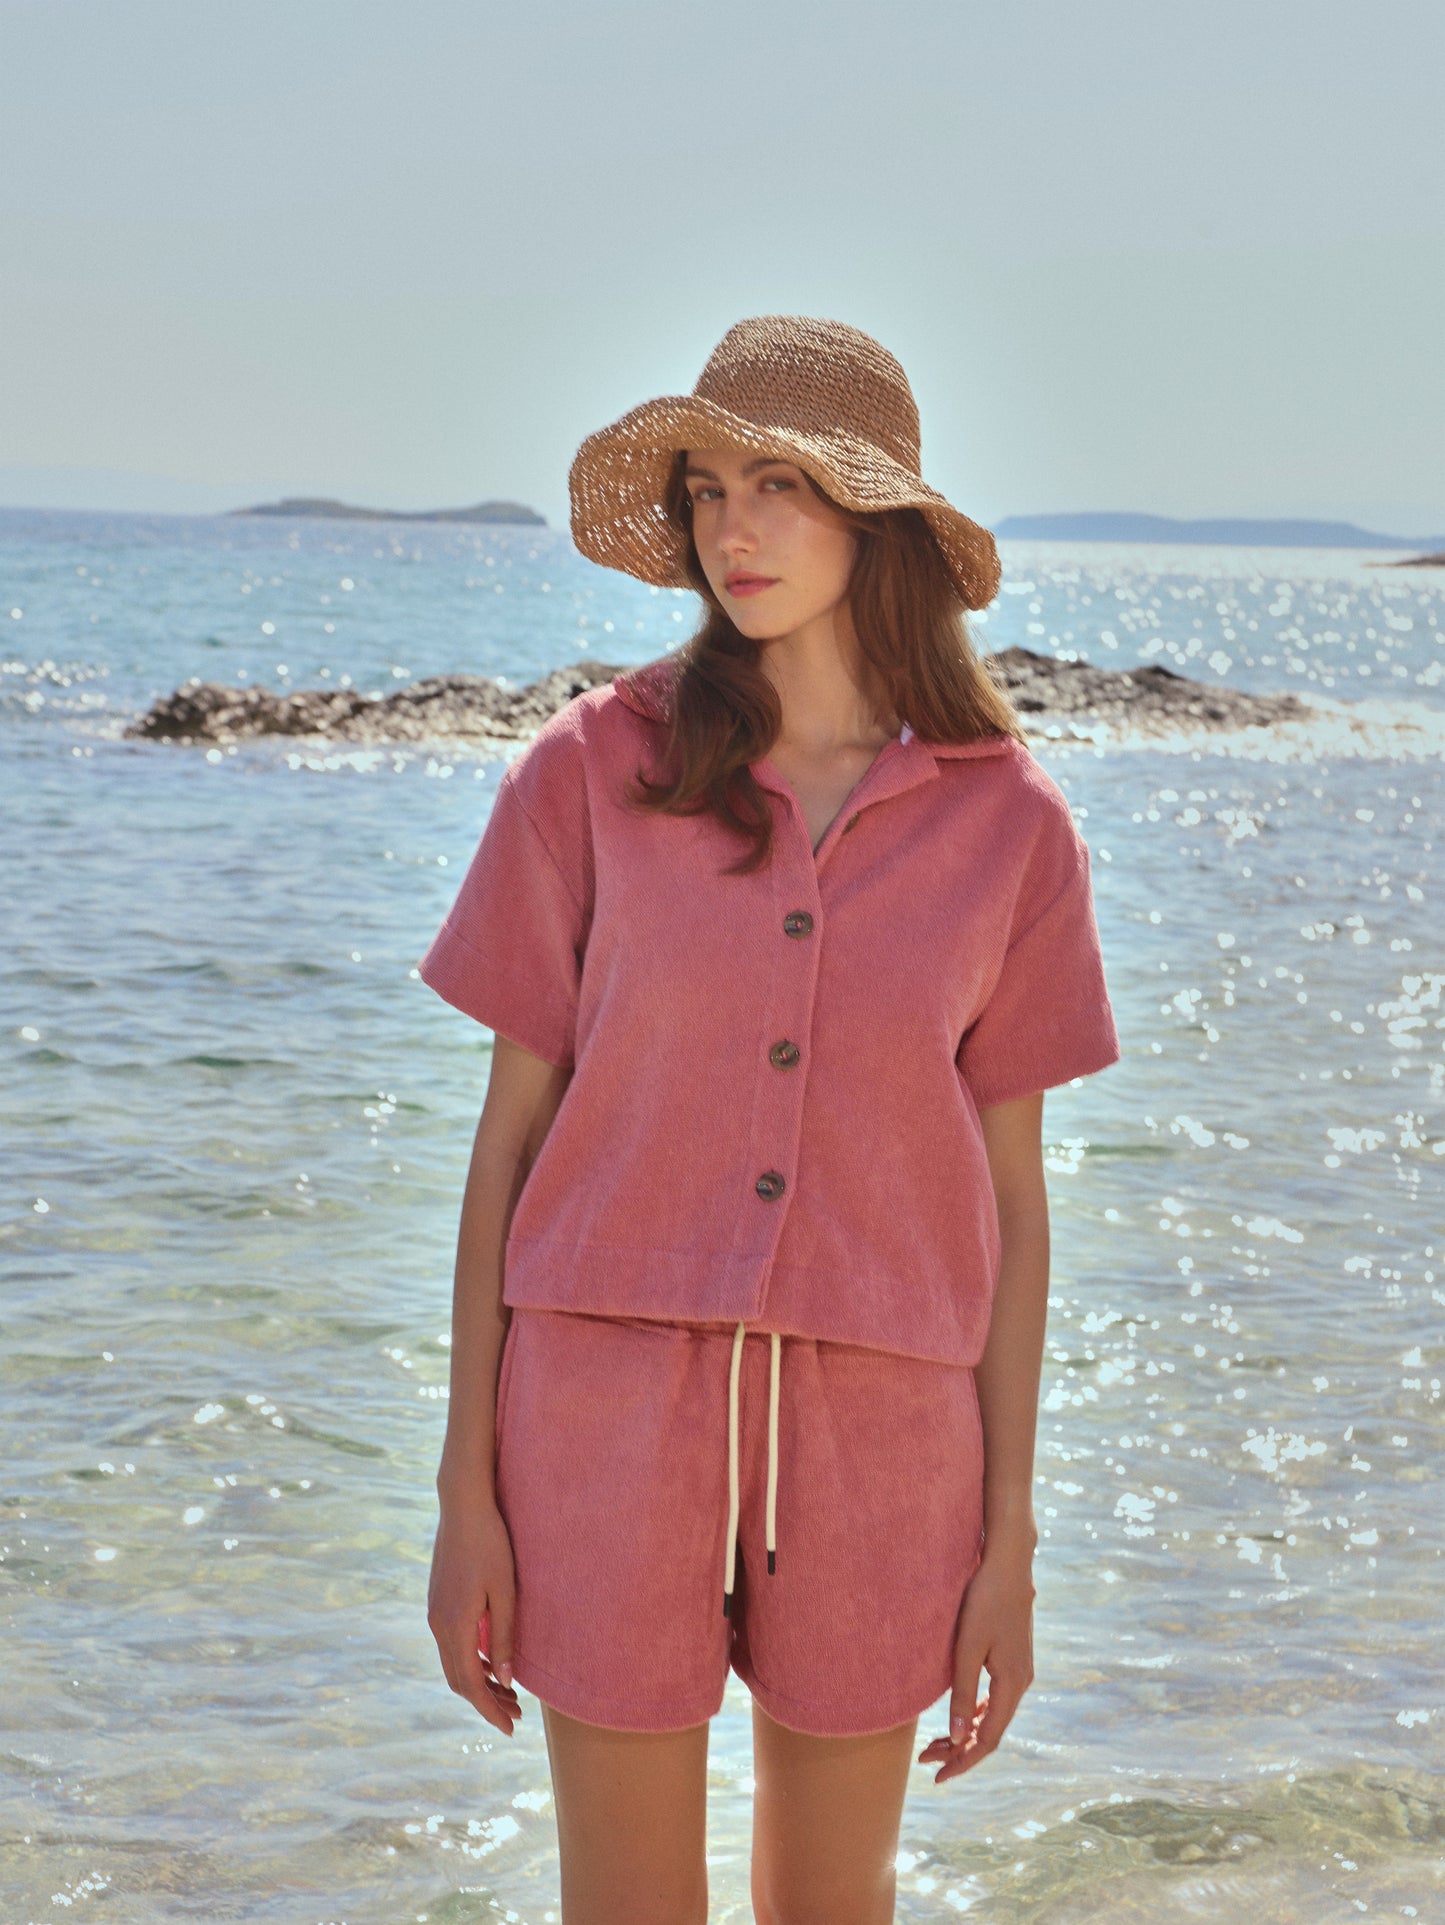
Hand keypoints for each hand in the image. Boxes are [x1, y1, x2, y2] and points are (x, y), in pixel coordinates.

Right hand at [427, 1496, 522, 1734]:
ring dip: (478, 1682)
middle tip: (516, 1715)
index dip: (489, 1709)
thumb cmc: (491, 1544)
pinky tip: (492, 1662)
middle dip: (485, 1701)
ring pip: (453, 1663)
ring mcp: (435, 1613)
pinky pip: (452, 1644)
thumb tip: (506, 1681)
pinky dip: (470, 1661)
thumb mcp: (505, 1592)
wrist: (463, 1506)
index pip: (470, 1683)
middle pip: (458, 1679)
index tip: (509, 1728)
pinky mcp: (438, 1602)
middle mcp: (438, 1624)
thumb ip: (503, 1637)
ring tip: (509, 1693)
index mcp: (454, 1625)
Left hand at [918, 1542, 1035, 1783]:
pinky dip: (977, 1711)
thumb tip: (959, 1738)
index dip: (963, 1761)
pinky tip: (962, 1713)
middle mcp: (1021, 1681)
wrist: (1007, 1562)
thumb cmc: (984, 1600)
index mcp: (1012, 1683)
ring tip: (937, 1741)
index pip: (988, 1739)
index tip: (936, 1775)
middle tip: (926, 1758)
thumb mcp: (967, 1647)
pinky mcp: (1013, 1657)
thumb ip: (964, 1693)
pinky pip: (996, 1697)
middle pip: (991, 1730)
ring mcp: (1020, 1669)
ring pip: (994, 1714)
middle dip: (960, 1749)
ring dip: (967, 1731)